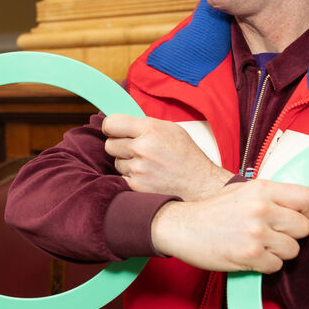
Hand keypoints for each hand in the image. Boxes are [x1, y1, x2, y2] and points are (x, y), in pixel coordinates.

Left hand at [103, 114, 232, 200]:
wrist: (199, 183)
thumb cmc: (186, 155)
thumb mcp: (171, 129)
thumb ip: (145, 125)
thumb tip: (122, 123)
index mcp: (150, 129)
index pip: (111, 123)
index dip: (110, 127)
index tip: (113, 130)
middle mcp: (142, 148)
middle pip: (109, 144)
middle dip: (118, 146)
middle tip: (133, 149)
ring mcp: (138, 169)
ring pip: (116, 162)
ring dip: (126, 163)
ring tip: (146, 164)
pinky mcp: (136, 186)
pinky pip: (122, 177)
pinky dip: (131, 177)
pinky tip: (147, 176)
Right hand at [150, 180, 308, 273]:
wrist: (181, 227)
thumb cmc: (210, 211)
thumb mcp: (242, 191)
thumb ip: (270, 196)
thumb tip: (297, 207)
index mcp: (262, 189)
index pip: (307, 198)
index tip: (306, 218)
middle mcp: (262, 209)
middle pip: (304, 228)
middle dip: (293, 235)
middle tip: (276, 236)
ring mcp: (256, 233)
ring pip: (292, 250)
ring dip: (279, 252)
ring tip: (260, 246)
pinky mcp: (249, 255)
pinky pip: (276, 266)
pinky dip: (266, 265)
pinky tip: (251, 256)